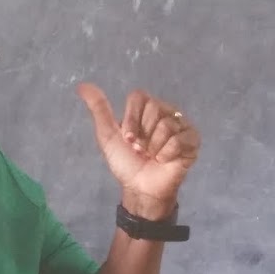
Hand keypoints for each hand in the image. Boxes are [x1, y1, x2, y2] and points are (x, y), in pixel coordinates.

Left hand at [76, 83, 199, 218]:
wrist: (140, 188)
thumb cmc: (126, 163)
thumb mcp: (108, 135)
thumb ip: (99, 109)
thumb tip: (82, 86)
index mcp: (147, 108)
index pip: (139, 97)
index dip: (131, 119)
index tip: (128, 138)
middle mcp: (166, 112)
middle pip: (154, 108)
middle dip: (142, 134)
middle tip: (141, 150)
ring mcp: (181, 125)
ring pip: (166, 125)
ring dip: (153, 147)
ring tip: (152, 156)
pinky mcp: (192, 140)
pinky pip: (179, 139)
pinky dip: (167, 153)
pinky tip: (165, 160)